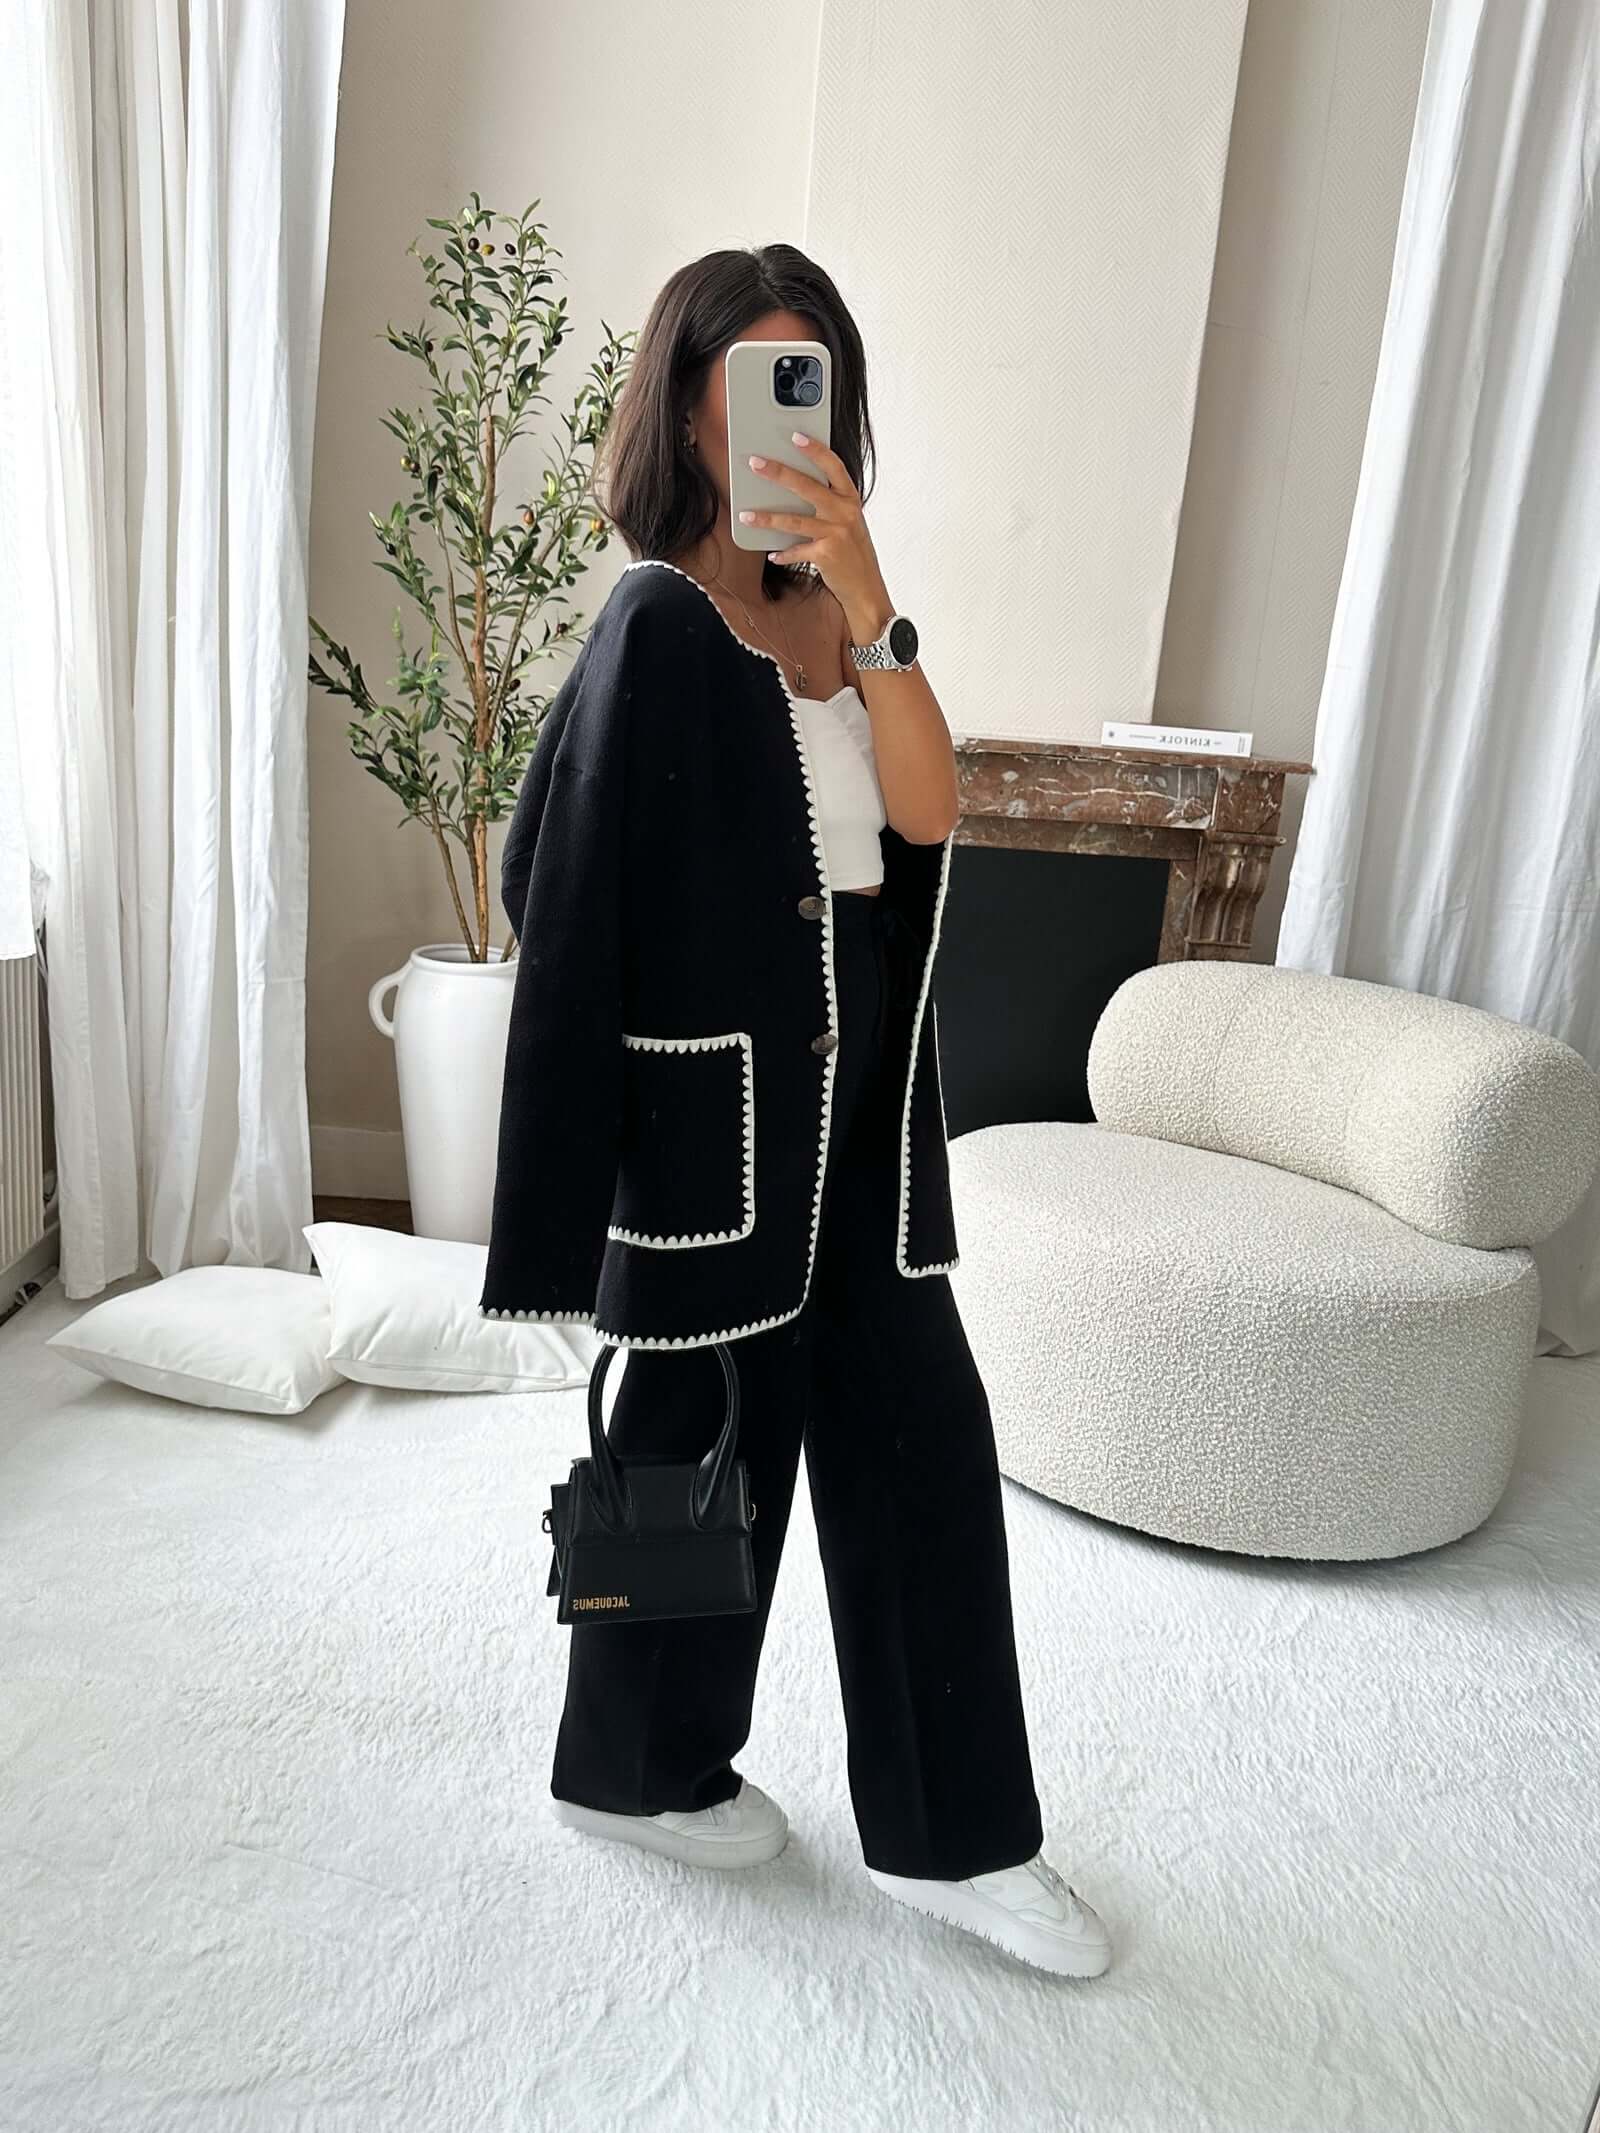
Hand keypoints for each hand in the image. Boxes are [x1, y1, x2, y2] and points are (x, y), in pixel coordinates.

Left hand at [739, 434, 893, 641]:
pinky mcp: (826, 555)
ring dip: (766, 518)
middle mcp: (845, 512)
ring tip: (746, 515)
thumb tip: (791, 487)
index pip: (833, 466)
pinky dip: (782, 553)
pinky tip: (771, 553)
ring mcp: (836, 533)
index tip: (795, 436)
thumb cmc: (852, 552)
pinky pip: (795, 550)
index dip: (815, 449)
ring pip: (794, 520)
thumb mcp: (847, 522)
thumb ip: (828, 504)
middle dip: (778, 472)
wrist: (866, 588)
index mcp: (850, 499)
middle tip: (755, 463)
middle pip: (807, 486)